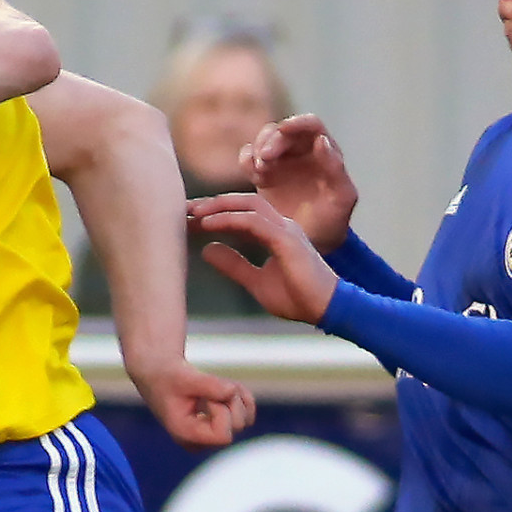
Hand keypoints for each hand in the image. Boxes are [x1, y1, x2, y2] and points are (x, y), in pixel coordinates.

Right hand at [128, 356, 255, 448]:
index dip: (221, 411)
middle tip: (210, 387)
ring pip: (246, 420)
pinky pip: (249, 413)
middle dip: (229, 400)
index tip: (206, 396)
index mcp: (186, 435)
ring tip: (215, 384)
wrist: (161, 375)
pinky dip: (242, 395)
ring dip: (236, 396)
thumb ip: (207, 385)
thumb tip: (232, 392)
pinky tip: (224, 387)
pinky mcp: (222, 426)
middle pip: (237, 426)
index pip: (223, 435)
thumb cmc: (168, 378)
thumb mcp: (184, 377)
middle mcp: (200, 441)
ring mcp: (212, 435)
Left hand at [188, 193, 339, 324]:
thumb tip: (207, 251)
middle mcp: (281, 225)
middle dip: (211, 203)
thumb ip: (234, 265)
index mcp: (275, 233)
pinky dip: (228, 220)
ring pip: (248, 205)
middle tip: (183, 209)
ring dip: (217, 207)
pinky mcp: (287, 239)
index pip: (241, 213)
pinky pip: (253, 221)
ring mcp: (285, 229)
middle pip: (242, 201)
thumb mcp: (256, 282)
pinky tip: (208, 224)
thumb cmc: (298, 298)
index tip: (188, 219)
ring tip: (192, 214)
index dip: (214, 213)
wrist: (327, 309)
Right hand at [242, 114, 357, 251]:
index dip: (297, 123)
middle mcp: (301, 152)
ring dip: (257, 150)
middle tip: (265, 159)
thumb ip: (336, 169)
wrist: (311, 245)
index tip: (284, 129)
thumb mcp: (341, 199)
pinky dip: (247, 161)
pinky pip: (249, 159)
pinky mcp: (263, 176)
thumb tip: (321, 140)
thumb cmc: (332, 222)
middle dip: (272, 141)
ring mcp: (280, 163)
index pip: (311, 126)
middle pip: (282, 132)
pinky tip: (252, 174)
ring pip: (263, 141)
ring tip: (260, 172)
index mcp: (324, 152)